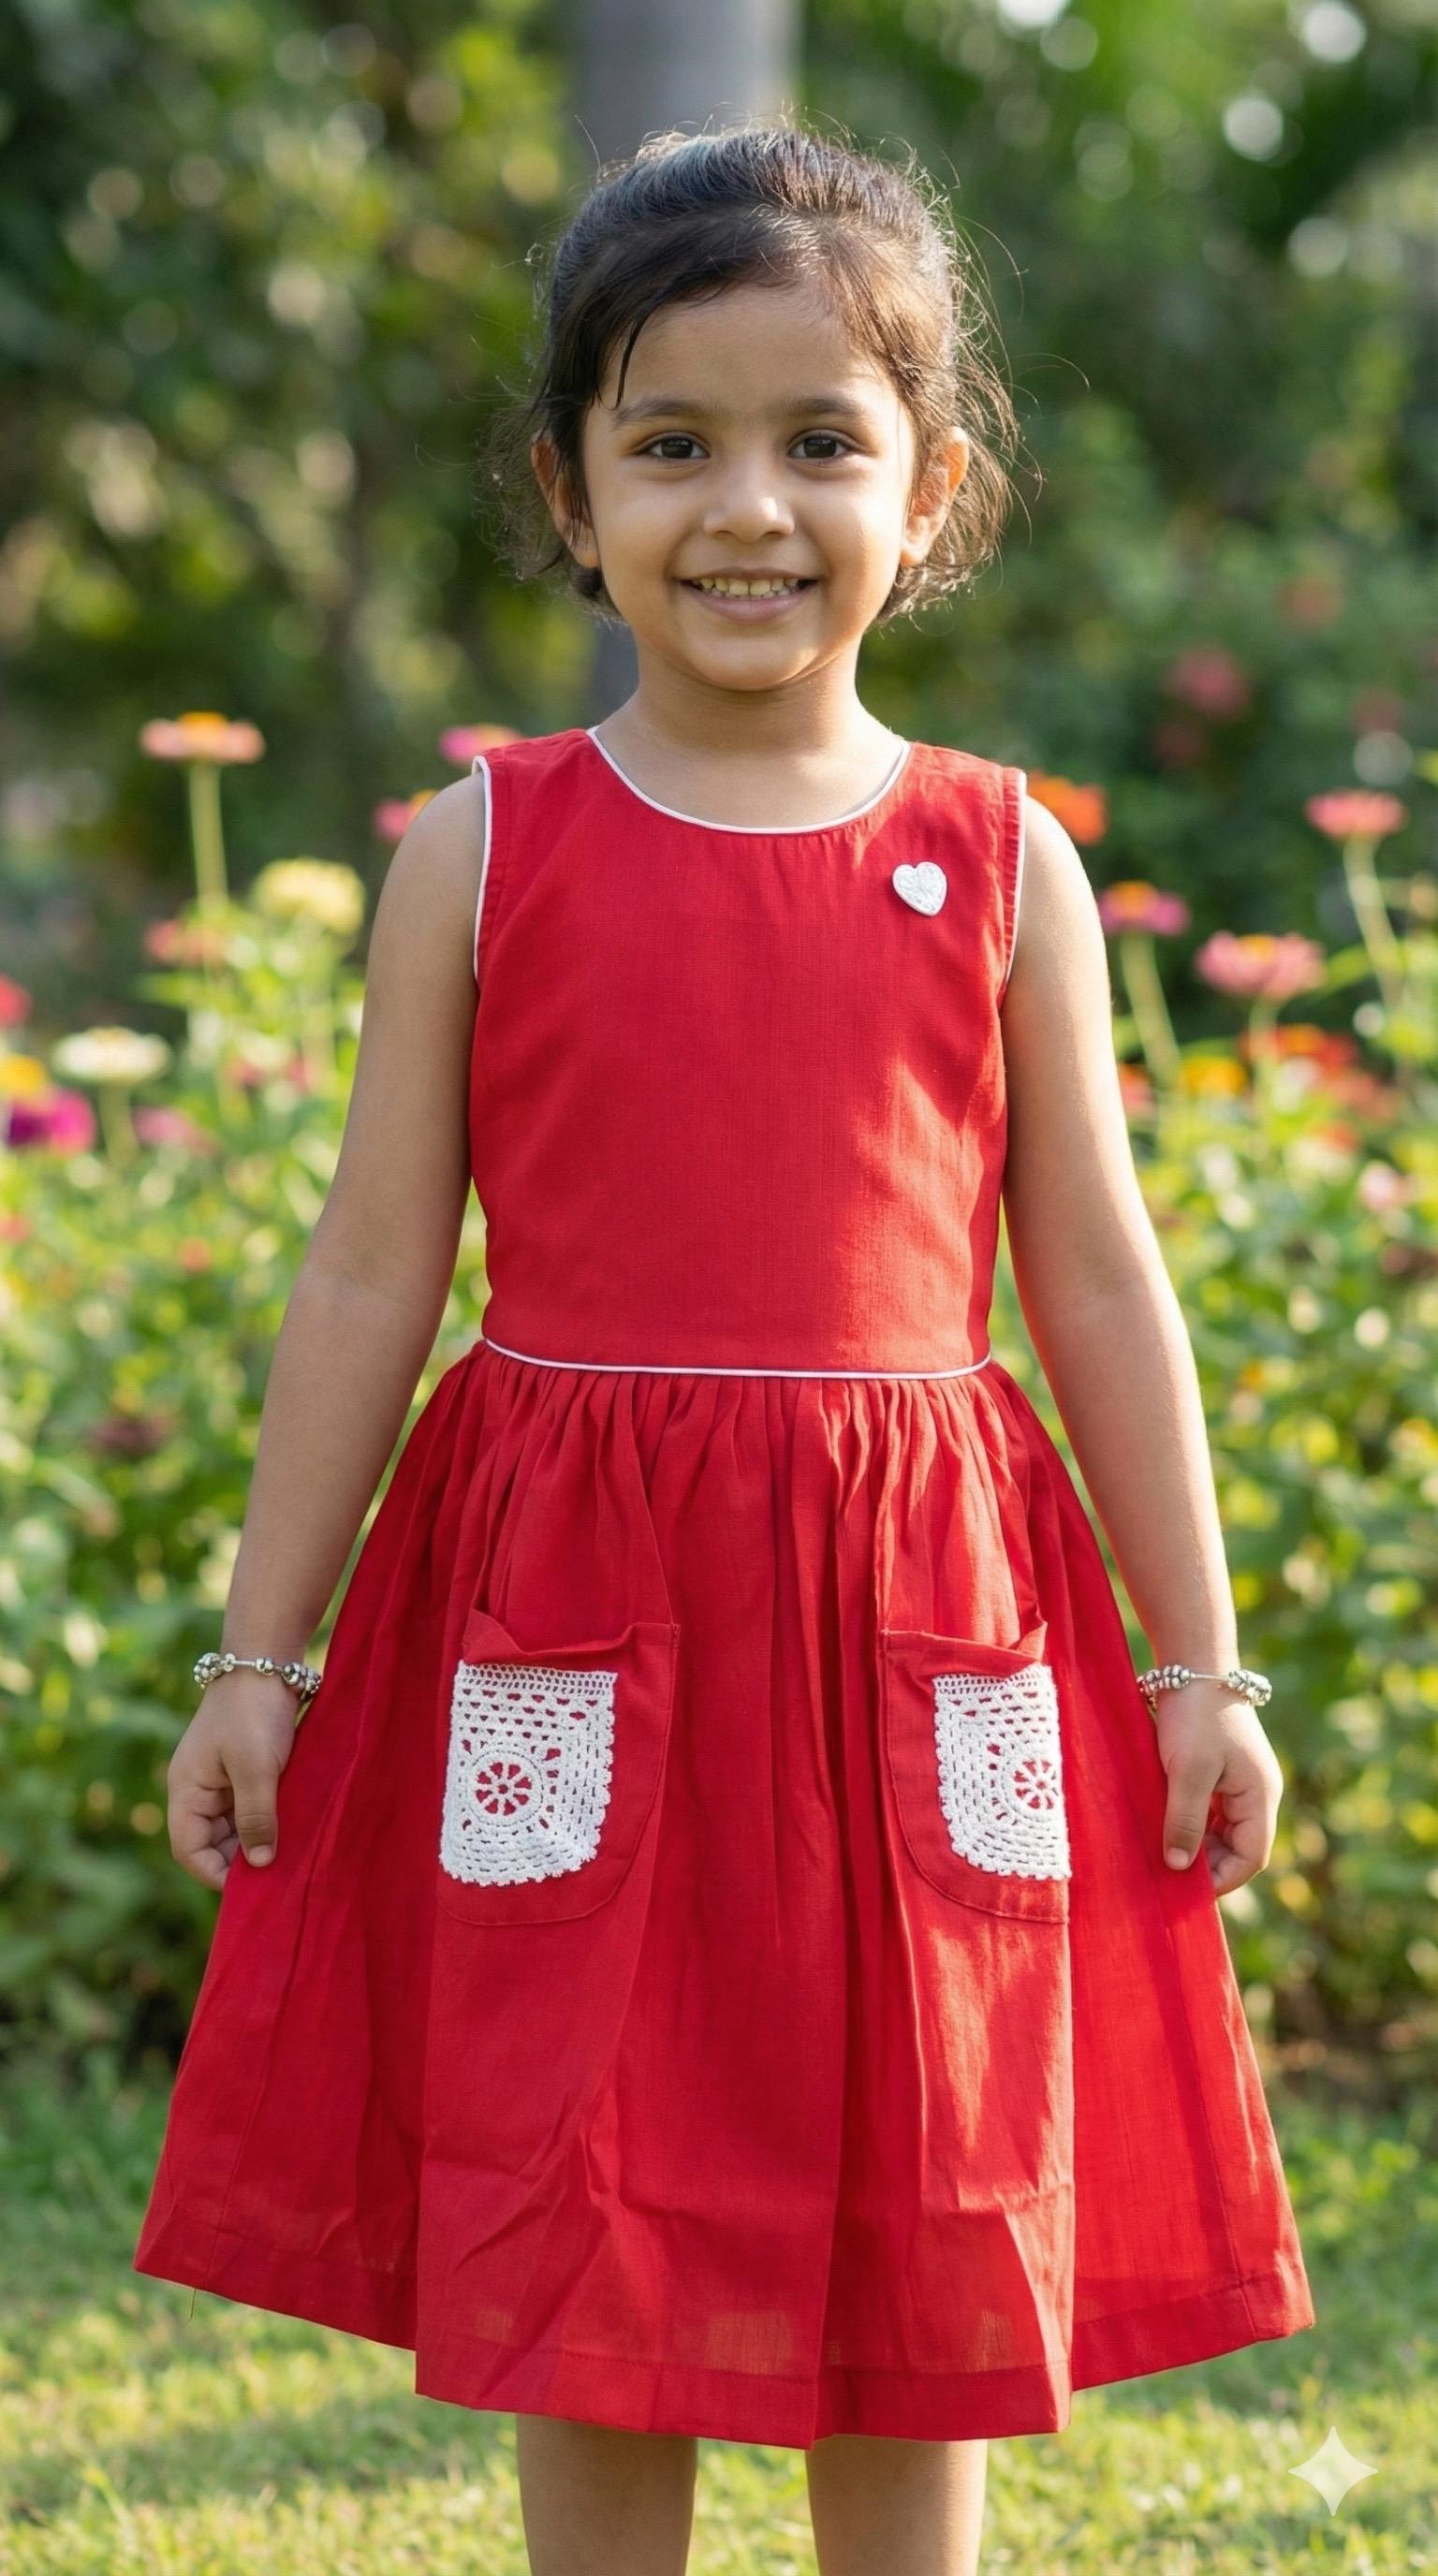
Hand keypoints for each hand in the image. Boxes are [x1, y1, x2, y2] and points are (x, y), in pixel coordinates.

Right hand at [166, 1676, 299, 1890]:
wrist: (267, 1662)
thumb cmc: (254, 1713)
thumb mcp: (256, 1769)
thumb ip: (256, 1817)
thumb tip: (260, 1865)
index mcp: (186, 1790)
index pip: (189, 1850)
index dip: (216, 1874)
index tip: (253, 1888)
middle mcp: (199, 1790)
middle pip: (213, 1844)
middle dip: (241, 1861)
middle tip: (279, 1876)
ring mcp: (222, 1781)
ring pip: (235, 1828)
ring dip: (259, 1841)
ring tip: (290, 1855)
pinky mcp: (246, 1771)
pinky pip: (251, 1809)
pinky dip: (269, 1821)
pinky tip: (293, 1830)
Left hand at [1154, 1679, 1284, 1897]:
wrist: (1193, 1666)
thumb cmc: (1195, 1717)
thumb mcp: (1188, 1772)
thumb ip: (1185, 1820)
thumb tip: (1179, 1868)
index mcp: (1260, 1797)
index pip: (1251, 1859)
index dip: (1221, 1881)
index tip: (1183, 1893)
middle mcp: (1255, 1794)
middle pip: (1236, 1849)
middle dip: (1205, 1866)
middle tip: (1164, 1877)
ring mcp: (1238, 1783)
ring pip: (1219, 1831)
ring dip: (1194, 1844)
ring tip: (1158, 1854)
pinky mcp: (1218, 1771)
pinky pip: (1207, 1811)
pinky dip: (1188, 1822)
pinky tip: (1161, 1825)